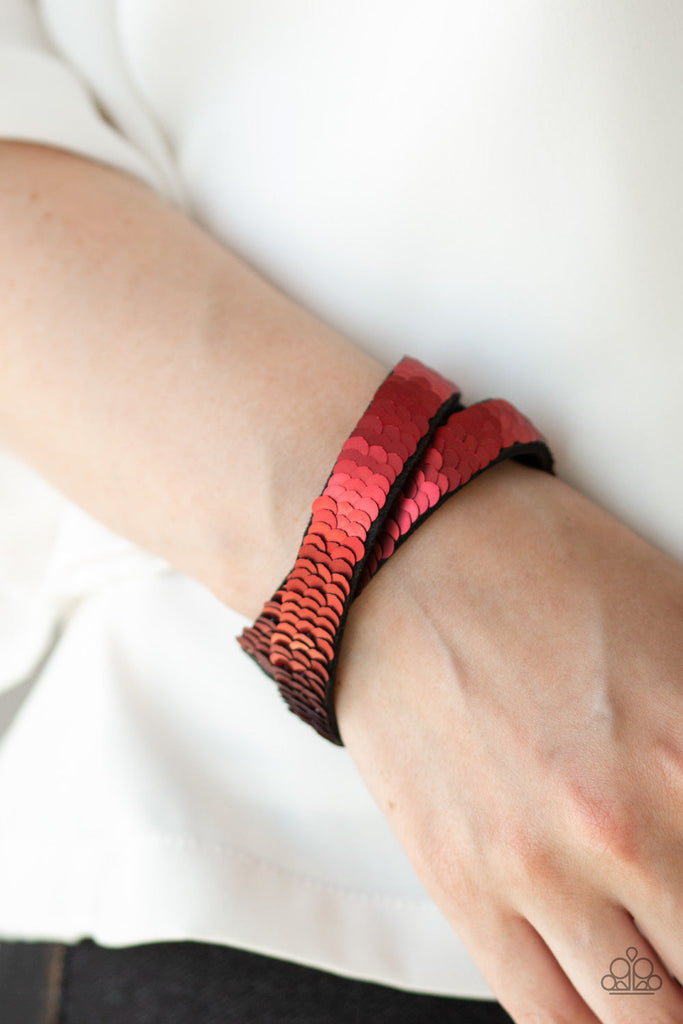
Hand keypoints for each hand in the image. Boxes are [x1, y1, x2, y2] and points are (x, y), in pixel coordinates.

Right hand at [336, 461, 682, 1022]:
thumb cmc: (536, 570)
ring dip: (665, 1012)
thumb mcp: (680, 623)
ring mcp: (537, 868)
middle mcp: (625, 828)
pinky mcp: (462, 884)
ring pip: (644, 1021)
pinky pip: (546, 1015)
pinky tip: (610, 1012)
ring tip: (664, 985)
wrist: (396, 559)